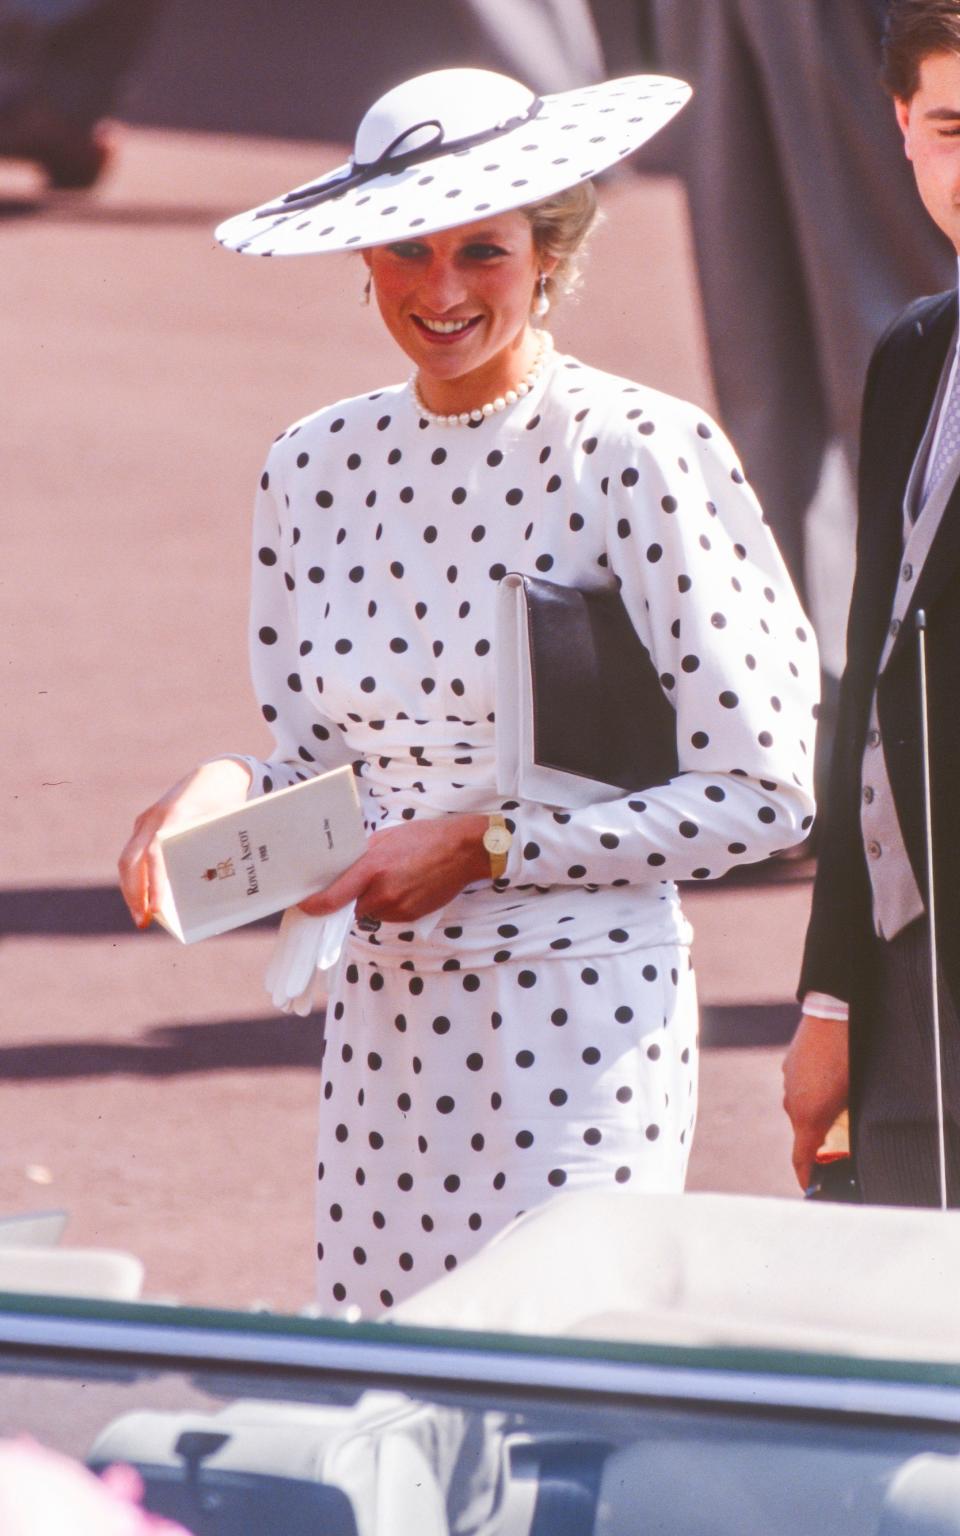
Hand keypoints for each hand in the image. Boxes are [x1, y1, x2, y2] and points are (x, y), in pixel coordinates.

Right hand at [118, 758, 252, 928]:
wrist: (218, 774)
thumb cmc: (227, 801)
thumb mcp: (227, 824)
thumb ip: (220, 852)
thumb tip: (212, 895)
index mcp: (175, 815)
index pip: (155, 855)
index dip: (154, 883)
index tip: (157, 908)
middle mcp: (154, 818)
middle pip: (131, 861)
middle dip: (134, 893)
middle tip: (144, 922)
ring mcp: (146, 820)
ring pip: (128, 859)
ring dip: (131, 889)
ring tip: (142, 916)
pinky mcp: (145, 825)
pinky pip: (133, 854)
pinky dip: (135, 877)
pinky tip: (144, 898)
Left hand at [300, 814, 489, 924]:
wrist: (463, 851)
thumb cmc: (424, 838)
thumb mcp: (385, 839)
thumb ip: (361, 858)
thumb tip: (339, 871)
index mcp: (372, 868)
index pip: (332, 898)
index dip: (313, 906)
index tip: (304, 906)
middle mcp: (383, 892)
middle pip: (349, 907)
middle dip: (349, 898)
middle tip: (361, 882)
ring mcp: (398, 908)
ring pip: (369, 912)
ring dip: (371, 901)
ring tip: (392, 879)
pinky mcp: (410, 917)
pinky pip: (387, 916)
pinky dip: (389, 905)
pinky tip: (404, 886)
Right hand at [782, 1013, 849, 1191]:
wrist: (833, 1015)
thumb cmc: (849, 1059)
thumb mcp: (853, 1099)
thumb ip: (844, 1125)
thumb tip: (844, 1140)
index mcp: (806, 1116)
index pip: (800, 1158)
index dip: (805, 1177)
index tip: (811, 1187)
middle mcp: (791, 1103)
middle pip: (805, 1132)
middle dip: (820, 1139)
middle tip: (841, 1139)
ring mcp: (788, 1082)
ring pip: (802, 1107)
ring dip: (817, 1110)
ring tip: (840, 1100)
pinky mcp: (789, 1065)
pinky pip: (800, 1087)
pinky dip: (813, 1091)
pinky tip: (831, 1078)